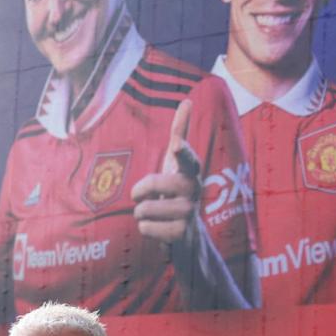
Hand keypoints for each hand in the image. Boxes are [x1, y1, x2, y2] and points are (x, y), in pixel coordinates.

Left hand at [131, 100, 201, 244]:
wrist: (190, 234)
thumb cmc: (177, 192)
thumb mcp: (177, 163)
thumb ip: (180, 133)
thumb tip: (187, 100)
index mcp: (191, 171)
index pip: (187, 158)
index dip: (181, 152)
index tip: (174, 146)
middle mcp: (194, 190)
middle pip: (152, 183)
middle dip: (140, 191)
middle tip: (146, 196)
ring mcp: (190, 213)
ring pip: (144, 208)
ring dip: (142, 213)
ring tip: (157, 214)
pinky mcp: (182, 234)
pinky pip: (146, 228)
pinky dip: (146, 229)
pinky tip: (159, 228)